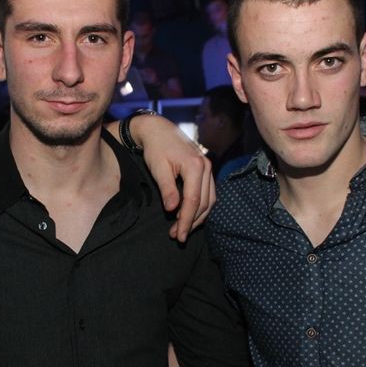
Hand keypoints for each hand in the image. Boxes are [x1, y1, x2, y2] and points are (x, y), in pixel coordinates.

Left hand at [130, 114, 214, 240]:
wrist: (159, 130)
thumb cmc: (156, 148)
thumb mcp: (158, 168)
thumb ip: (167, 189)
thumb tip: (172, 210)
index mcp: (195, 166)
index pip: (193, 200)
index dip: (186, 220)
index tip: (179, 235)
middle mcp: (206, 167)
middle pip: (204, 203)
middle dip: (192, 222)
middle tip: (178, 236)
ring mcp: (208, 168)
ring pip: (210, 200)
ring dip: (198, 217)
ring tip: (183, 229)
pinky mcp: (206, 170)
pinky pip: (208, 193)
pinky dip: (201, 207)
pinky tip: (190, 215)